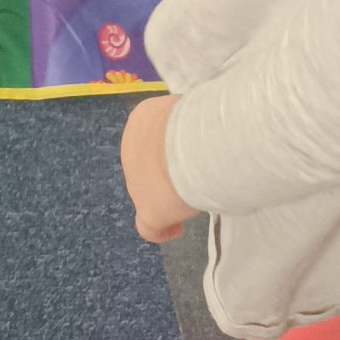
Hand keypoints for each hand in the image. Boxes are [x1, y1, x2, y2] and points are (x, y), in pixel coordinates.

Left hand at [120, 95, 197, 243]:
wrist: (196, 144)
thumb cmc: (201, 120)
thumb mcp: (194, 110)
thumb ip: (192, 121)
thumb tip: (208, 130)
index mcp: (143, 119)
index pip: (150, 137)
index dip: (167, 149)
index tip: (186, 155)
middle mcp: (132, 148)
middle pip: (146, 166)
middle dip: (167, 172)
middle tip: (195, 175)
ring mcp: (135, 181)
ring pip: (147, 194)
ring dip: (166, 198)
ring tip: (192, 197)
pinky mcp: (147, 208)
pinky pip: (148, 227)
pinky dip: (162, 229)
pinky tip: (176, 228)